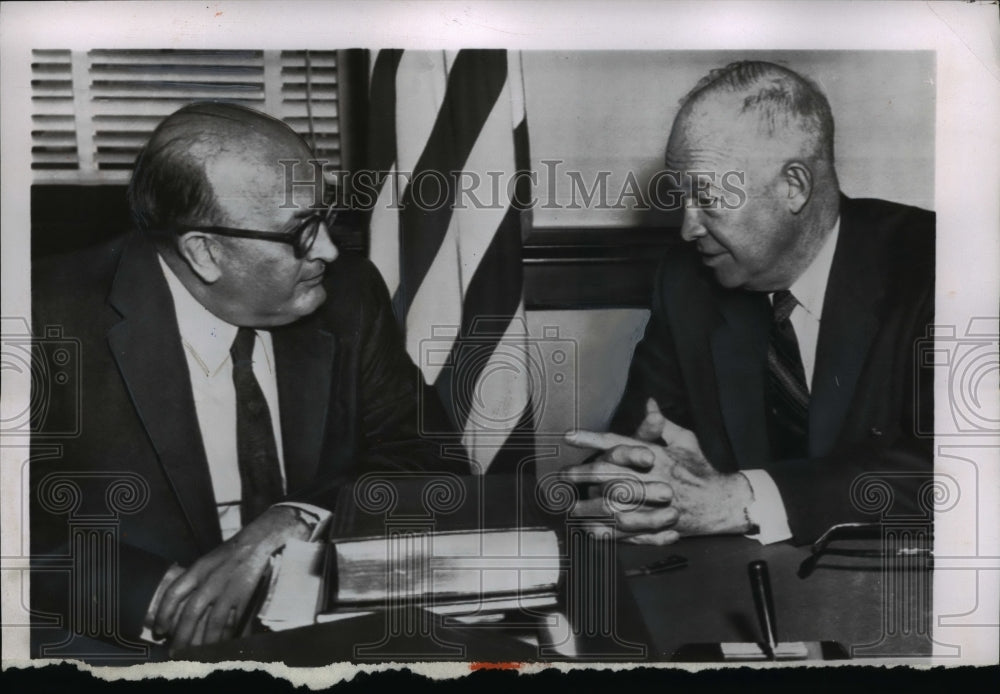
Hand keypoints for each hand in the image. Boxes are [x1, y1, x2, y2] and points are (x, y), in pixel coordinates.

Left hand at [153, 505, 310, 651]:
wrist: (260, 540)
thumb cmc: (232, 551)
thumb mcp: (208, 560)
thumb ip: (195, 580)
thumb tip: (180, 605)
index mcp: (199, 569)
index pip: (174, 593)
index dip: (164, 614)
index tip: (160, 630)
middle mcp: (212, 580)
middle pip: (192, 613)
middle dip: (182, 636)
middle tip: (175, 652)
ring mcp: (230, 589)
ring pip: (213, 622)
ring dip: (204, 642)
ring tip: (197, 656)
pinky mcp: (246, 597)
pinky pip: (236, 622)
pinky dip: (229, 637)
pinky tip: (223, 647)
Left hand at [564, 403, 753, 543]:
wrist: (722, 502)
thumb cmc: (700, 469)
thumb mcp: (685, 441)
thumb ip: (661, 425)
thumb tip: (649, 403)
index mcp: (658, 455)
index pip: (620, 443)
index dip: (592, 439)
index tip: (569, 436)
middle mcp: (655, 478)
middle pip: (612, 475)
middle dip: (584, 474)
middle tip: (563, 476)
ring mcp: (656, 504)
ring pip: (617, 505)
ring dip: (591, 506)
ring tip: (570, 507)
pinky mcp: (658, 525)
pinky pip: (628, 530)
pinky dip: (608, 531)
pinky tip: (590, 529)